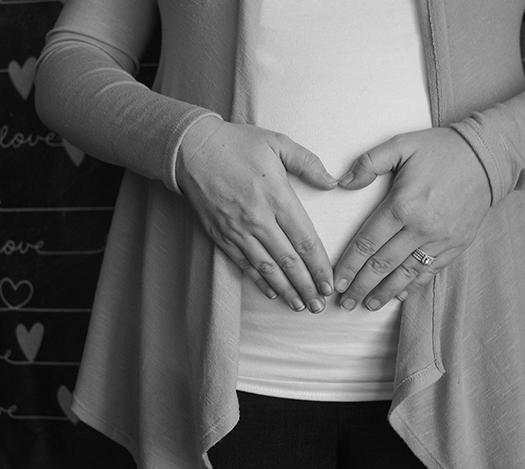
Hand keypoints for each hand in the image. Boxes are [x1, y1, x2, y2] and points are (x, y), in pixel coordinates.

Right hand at [177, 118, 336, 312]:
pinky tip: (272, 292)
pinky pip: (243, 263)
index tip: (329, 283)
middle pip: (289, 261)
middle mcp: (258, 218)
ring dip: (285, 290)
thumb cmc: (237, 143)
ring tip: (300, 306)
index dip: (319, 266)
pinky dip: (258, 280)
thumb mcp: (278, 143)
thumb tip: (333, 182)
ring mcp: (237, 229)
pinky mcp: (220, 234)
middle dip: (307, 286)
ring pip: (267, 267)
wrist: (190, 148)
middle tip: (320, 305)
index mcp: (277, 196)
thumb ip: (308, 163)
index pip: (305, 240)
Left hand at [333, 128, 490, 310]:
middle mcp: (421, 227)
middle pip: (383, 265)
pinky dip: (412, 285)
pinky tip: (398, 295)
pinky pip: (430, 271)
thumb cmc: (441, 149)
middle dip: (361, 286)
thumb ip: (368, 162)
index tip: (336, 281)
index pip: (367, 243)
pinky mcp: (456, 245)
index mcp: (402, 205)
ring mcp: (441, 239)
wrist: (487, 157)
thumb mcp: (401, 145)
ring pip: (406, 273)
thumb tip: (342, 183)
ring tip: (368, 305)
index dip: (349, 266)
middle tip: (344, 302)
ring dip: (384, 292)